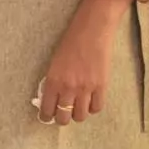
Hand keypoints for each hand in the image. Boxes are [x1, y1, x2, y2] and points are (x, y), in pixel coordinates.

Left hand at [34, 11, 115, 125]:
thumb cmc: (70, 43)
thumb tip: (51, 98)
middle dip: (62, 118)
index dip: (46, 116)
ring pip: (80, 116)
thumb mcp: (54, 63)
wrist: (92, 30)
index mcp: (53, 81)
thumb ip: (52, 82)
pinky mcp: (101, 85)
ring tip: (77, 107)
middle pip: (64, 118)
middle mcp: (68, 88)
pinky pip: (97, 108)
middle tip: (63, 113)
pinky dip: (93, 108)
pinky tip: (90, 101)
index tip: (47, 116)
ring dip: (78, 114)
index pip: (47, 110)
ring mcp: (86, 88)